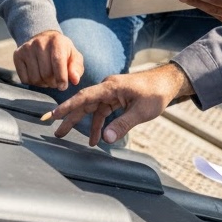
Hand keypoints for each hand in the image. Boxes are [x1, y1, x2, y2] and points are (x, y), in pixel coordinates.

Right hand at [13, 29, 83, 89]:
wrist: (44, 39)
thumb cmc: (62, 51)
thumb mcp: (73, 56)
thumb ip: (76, 68)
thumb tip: (75, 80)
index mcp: (57, 41)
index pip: (57, 62)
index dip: (61, 78)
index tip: (63, 86)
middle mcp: (40, 43)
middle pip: (46, 74)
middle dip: (53, 83)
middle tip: (56, 81)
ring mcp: (27, 48)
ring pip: (35, 78)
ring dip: (43, 84)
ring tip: (48, 78)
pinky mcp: (17, 55)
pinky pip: (24, 79)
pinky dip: (33, 82)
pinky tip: (38, 75)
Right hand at [43, 62, 193, 144]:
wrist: (168, 82)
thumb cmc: (156, 93)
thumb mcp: (141, 111)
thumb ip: (123, 124)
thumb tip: (105, 138)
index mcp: (111, 87)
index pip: (85, 96)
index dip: (68, 106)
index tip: (54, 114)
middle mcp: (108, 88)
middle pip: (84, 103)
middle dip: (68, 116)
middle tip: (53, 128)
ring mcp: (112, 93)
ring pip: (92, 109)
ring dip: (82, 123)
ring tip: (66, 136)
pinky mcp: (116, 98)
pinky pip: (102, 112)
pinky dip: (98, 124)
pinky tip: (96, 138)